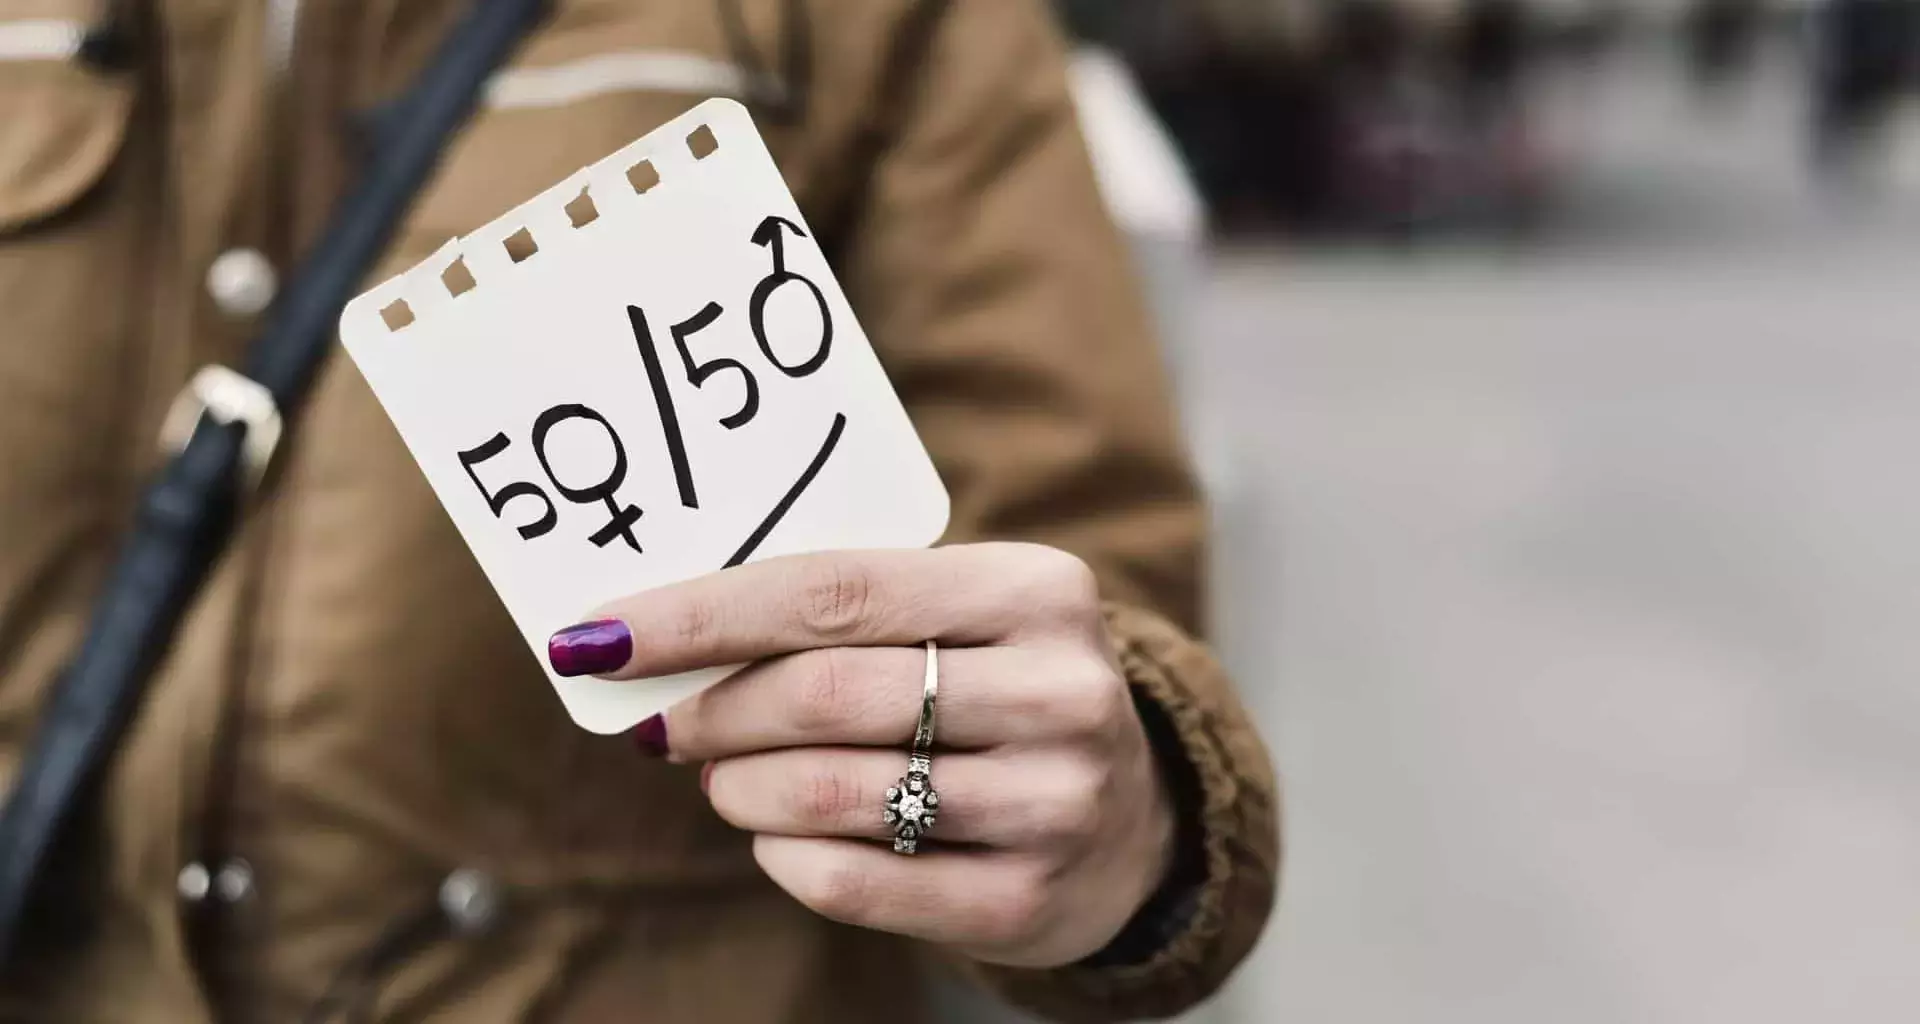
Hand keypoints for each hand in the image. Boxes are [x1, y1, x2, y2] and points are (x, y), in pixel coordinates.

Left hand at [551, 543, 1177, 967]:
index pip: (835, 589)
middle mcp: (1058, 691)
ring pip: (832, 793)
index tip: (599, 636)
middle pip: (825, 692)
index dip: (701, 614)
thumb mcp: (962, 619)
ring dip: (739, 785)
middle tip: (660, 722)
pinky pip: (853, 880)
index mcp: (1036, 589)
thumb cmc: (998, 693)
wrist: (1133, 821)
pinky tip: (777, 834)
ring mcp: (1053, 802)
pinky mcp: (1028, 898)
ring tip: (721, 776)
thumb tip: (660, 631)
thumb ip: (847, 609)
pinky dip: (783, 855)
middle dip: (713, 709)